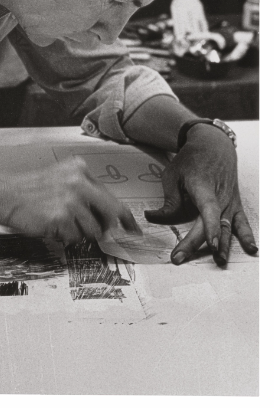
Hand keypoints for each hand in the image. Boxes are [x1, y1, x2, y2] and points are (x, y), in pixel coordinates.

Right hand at [0, 158, 140, 243]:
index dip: (125, 216)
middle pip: (112, 213)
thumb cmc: (27, 190)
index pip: (112, 196)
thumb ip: (84, 192)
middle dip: (107, 227)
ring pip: (93, 230)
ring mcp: (70, 200)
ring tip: (60, 222)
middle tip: (101, 233)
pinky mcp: (61, 217)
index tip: (133, 227)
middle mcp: (78, 182)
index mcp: (79, 170)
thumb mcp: (59, 179)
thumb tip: (108, 215)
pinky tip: (52, 225)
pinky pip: (75, 238)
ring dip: (79, 232)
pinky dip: (65, 237)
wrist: (3, 195)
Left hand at [144, 124, 257, 266]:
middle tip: (179, 258)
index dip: (210, 228)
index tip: (210, 243)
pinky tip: (252, 248)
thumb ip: (169, 199)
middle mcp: (220, 197)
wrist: (213, 146)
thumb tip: (154, 217)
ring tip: (219, 261)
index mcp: (203, 187)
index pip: (208, 211)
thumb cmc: (191, 160)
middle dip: (196, 244)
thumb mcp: (172, 175)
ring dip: (223, 245)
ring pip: (227, 227)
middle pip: (210, 224)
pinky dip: (246, 235)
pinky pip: (241, 222)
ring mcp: (229, 202)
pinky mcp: (234, 204)